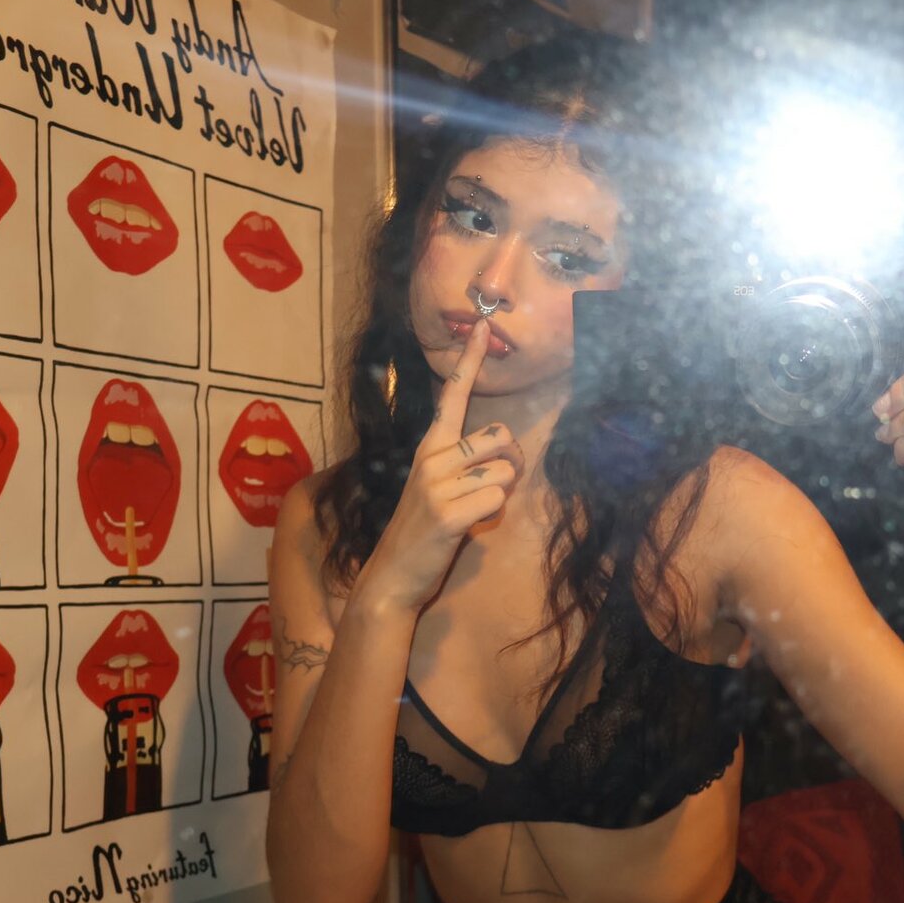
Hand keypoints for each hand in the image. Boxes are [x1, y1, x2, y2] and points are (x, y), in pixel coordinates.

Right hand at [357, 319, 526, 611]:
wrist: (393, 577)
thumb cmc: (423, 532)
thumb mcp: (437, 489)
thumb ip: (463, 466)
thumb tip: (504, 455)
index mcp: (429, 448)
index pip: (453, 395)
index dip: (470, 359)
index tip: (483, 325)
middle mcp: (431, 458)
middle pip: (500, 436)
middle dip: (510, 462)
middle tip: (492, 486)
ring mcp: (436, 484)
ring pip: (504, 470)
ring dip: (500, 492)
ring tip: (473, 510)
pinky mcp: (447, 512)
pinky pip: (496, 498)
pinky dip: (492, 515)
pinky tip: (468, 527)